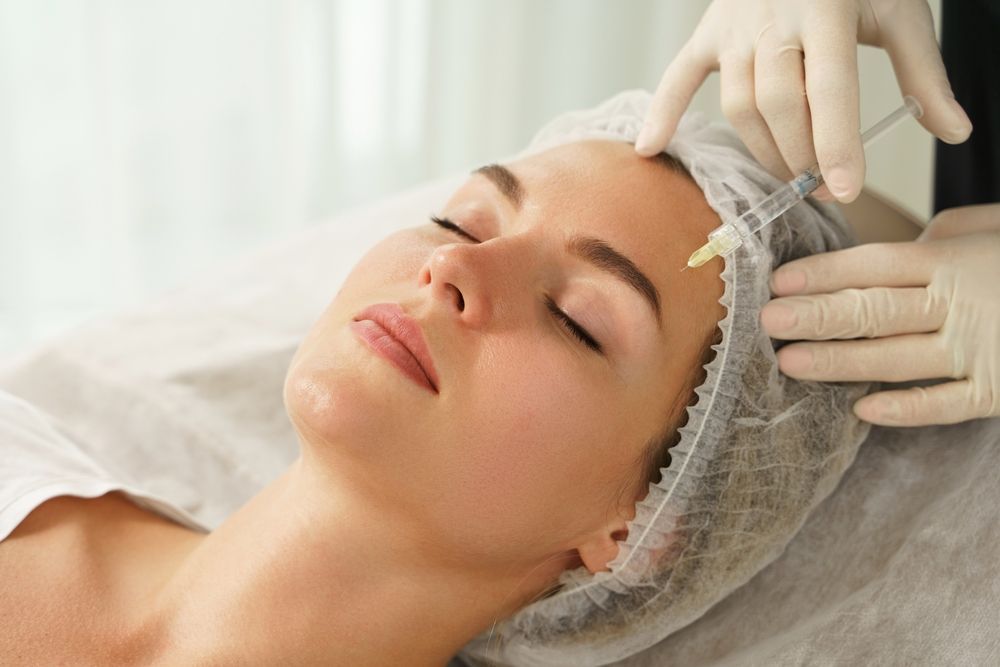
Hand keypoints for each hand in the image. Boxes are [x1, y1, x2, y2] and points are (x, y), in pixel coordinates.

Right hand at [635, 0, 971, 202]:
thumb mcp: (900, 12)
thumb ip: (923, 73)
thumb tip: (954, 130)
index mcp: (827, 8)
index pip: (830, 88)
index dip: (837, 144)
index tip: (844, 189)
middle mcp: (773, 18)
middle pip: (778, 105)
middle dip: (801, 155)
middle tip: (822, 187)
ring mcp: (733, 27)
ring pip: (738, 105)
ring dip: (764, 149)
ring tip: (790, 174)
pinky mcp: (708, 34)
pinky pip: (677, 78)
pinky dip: (663, 114)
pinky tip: (651, 149)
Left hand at [760, 203, 999, 426]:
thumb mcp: (990, 231)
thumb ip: (940, 239)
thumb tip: (893, 251)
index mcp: (952, 259)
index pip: (875, 264)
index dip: (825, 272)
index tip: (779, 280)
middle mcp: (960, 302)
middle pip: (875, 309)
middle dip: (817, 315)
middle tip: (767, 321)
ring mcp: (980, 348)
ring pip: (897, 358)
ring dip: (841, 362)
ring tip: (791, 363)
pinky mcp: (998, 389)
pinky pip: (947, 405)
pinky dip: (906, 409)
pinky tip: (863, 411)